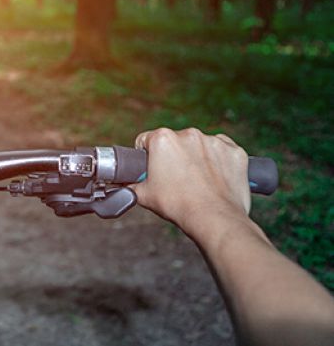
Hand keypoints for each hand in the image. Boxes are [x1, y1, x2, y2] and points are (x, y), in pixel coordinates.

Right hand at [131, 127, 251, 235]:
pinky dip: (217, 161)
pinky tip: (212, 178)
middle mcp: (189, 134)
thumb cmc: (178, 206)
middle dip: (172, 157)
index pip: (146, 140)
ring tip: (195, 182)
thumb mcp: (143, 195)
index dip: (145, 155)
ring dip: (195, 158)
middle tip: (174, 179)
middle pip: (174, 141)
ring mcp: (214, 142)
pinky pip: (221, 151)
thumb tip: (120, 184)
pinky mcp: (234, 151)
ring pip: (198, 146)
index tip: (152, 168)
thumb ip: (128, 184)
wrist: (214, 219)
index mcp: (163, 139)